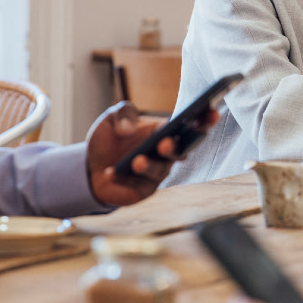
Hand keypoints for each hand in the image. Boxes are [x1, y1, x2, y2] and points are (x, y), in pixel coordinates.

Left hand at [84, 101, 217, 205]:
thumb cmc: (110, 138)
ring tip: (137, 161)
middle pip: (182, 150)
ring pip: (160, 170)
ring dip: (150, 166)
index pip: (190, 124)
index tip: (212, 112)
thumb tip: (128, 129)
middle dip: (176, 147)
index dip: (204, 120)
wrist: (91, 165)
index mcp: (166, 130)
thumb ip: (123, 114)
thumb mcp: (112, 117)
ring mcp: (158, 173)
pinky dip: (124, 178)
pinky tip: (111, 172)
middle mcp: (167, 153)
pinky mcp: (144, 191)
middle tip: (165, 143)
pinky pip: (137, 186)